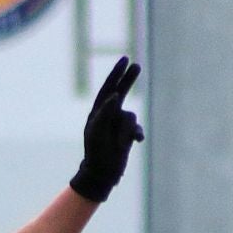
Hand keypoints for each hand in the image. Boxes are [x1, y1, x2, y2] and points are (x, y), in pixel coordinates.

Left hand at [69, 57, 143, 203]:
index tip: (124, 59)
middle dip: (128, 80)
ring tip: (120, 145)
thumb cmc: (96, 151)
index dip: (116, 74)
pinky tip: (136, 143)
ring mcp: (119, 124)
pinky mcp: (128, 134)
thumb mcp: (97, 131)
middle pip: (121, 92)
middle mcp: (109, 115)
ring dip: (127, 132)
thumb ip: (104, 112)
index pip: (108, 88)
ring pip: (131, 117)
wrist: (102, 172)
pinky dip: (136, 135)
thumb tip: (113, 95)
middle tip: (136, 66)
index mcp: (98, 112)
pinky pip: (137, 129)